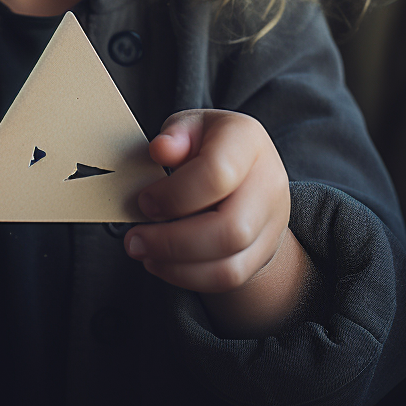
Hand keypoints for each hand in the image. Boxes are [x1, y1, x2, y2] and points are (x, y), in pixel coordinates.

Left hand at [125, 109, 310, 334]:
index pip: (217, 173)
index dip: (174, 194)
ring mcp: (272, 221)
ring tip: (143, 252)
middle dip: (173, 241)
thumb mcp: (189, 127)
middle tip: (134, 240)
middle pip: (230, 229)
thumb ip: (174, 135)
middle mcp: (268, 181)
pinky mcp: (264, 252)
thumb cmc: (208, 144)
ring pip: (230, 264)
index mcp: (247, 140)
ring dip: (177, 266)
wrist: (247, 170)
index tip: (144, 201)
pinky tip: (162, 263)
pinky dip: (188, 277)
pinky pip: (229, 278)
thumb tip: (162, 149)